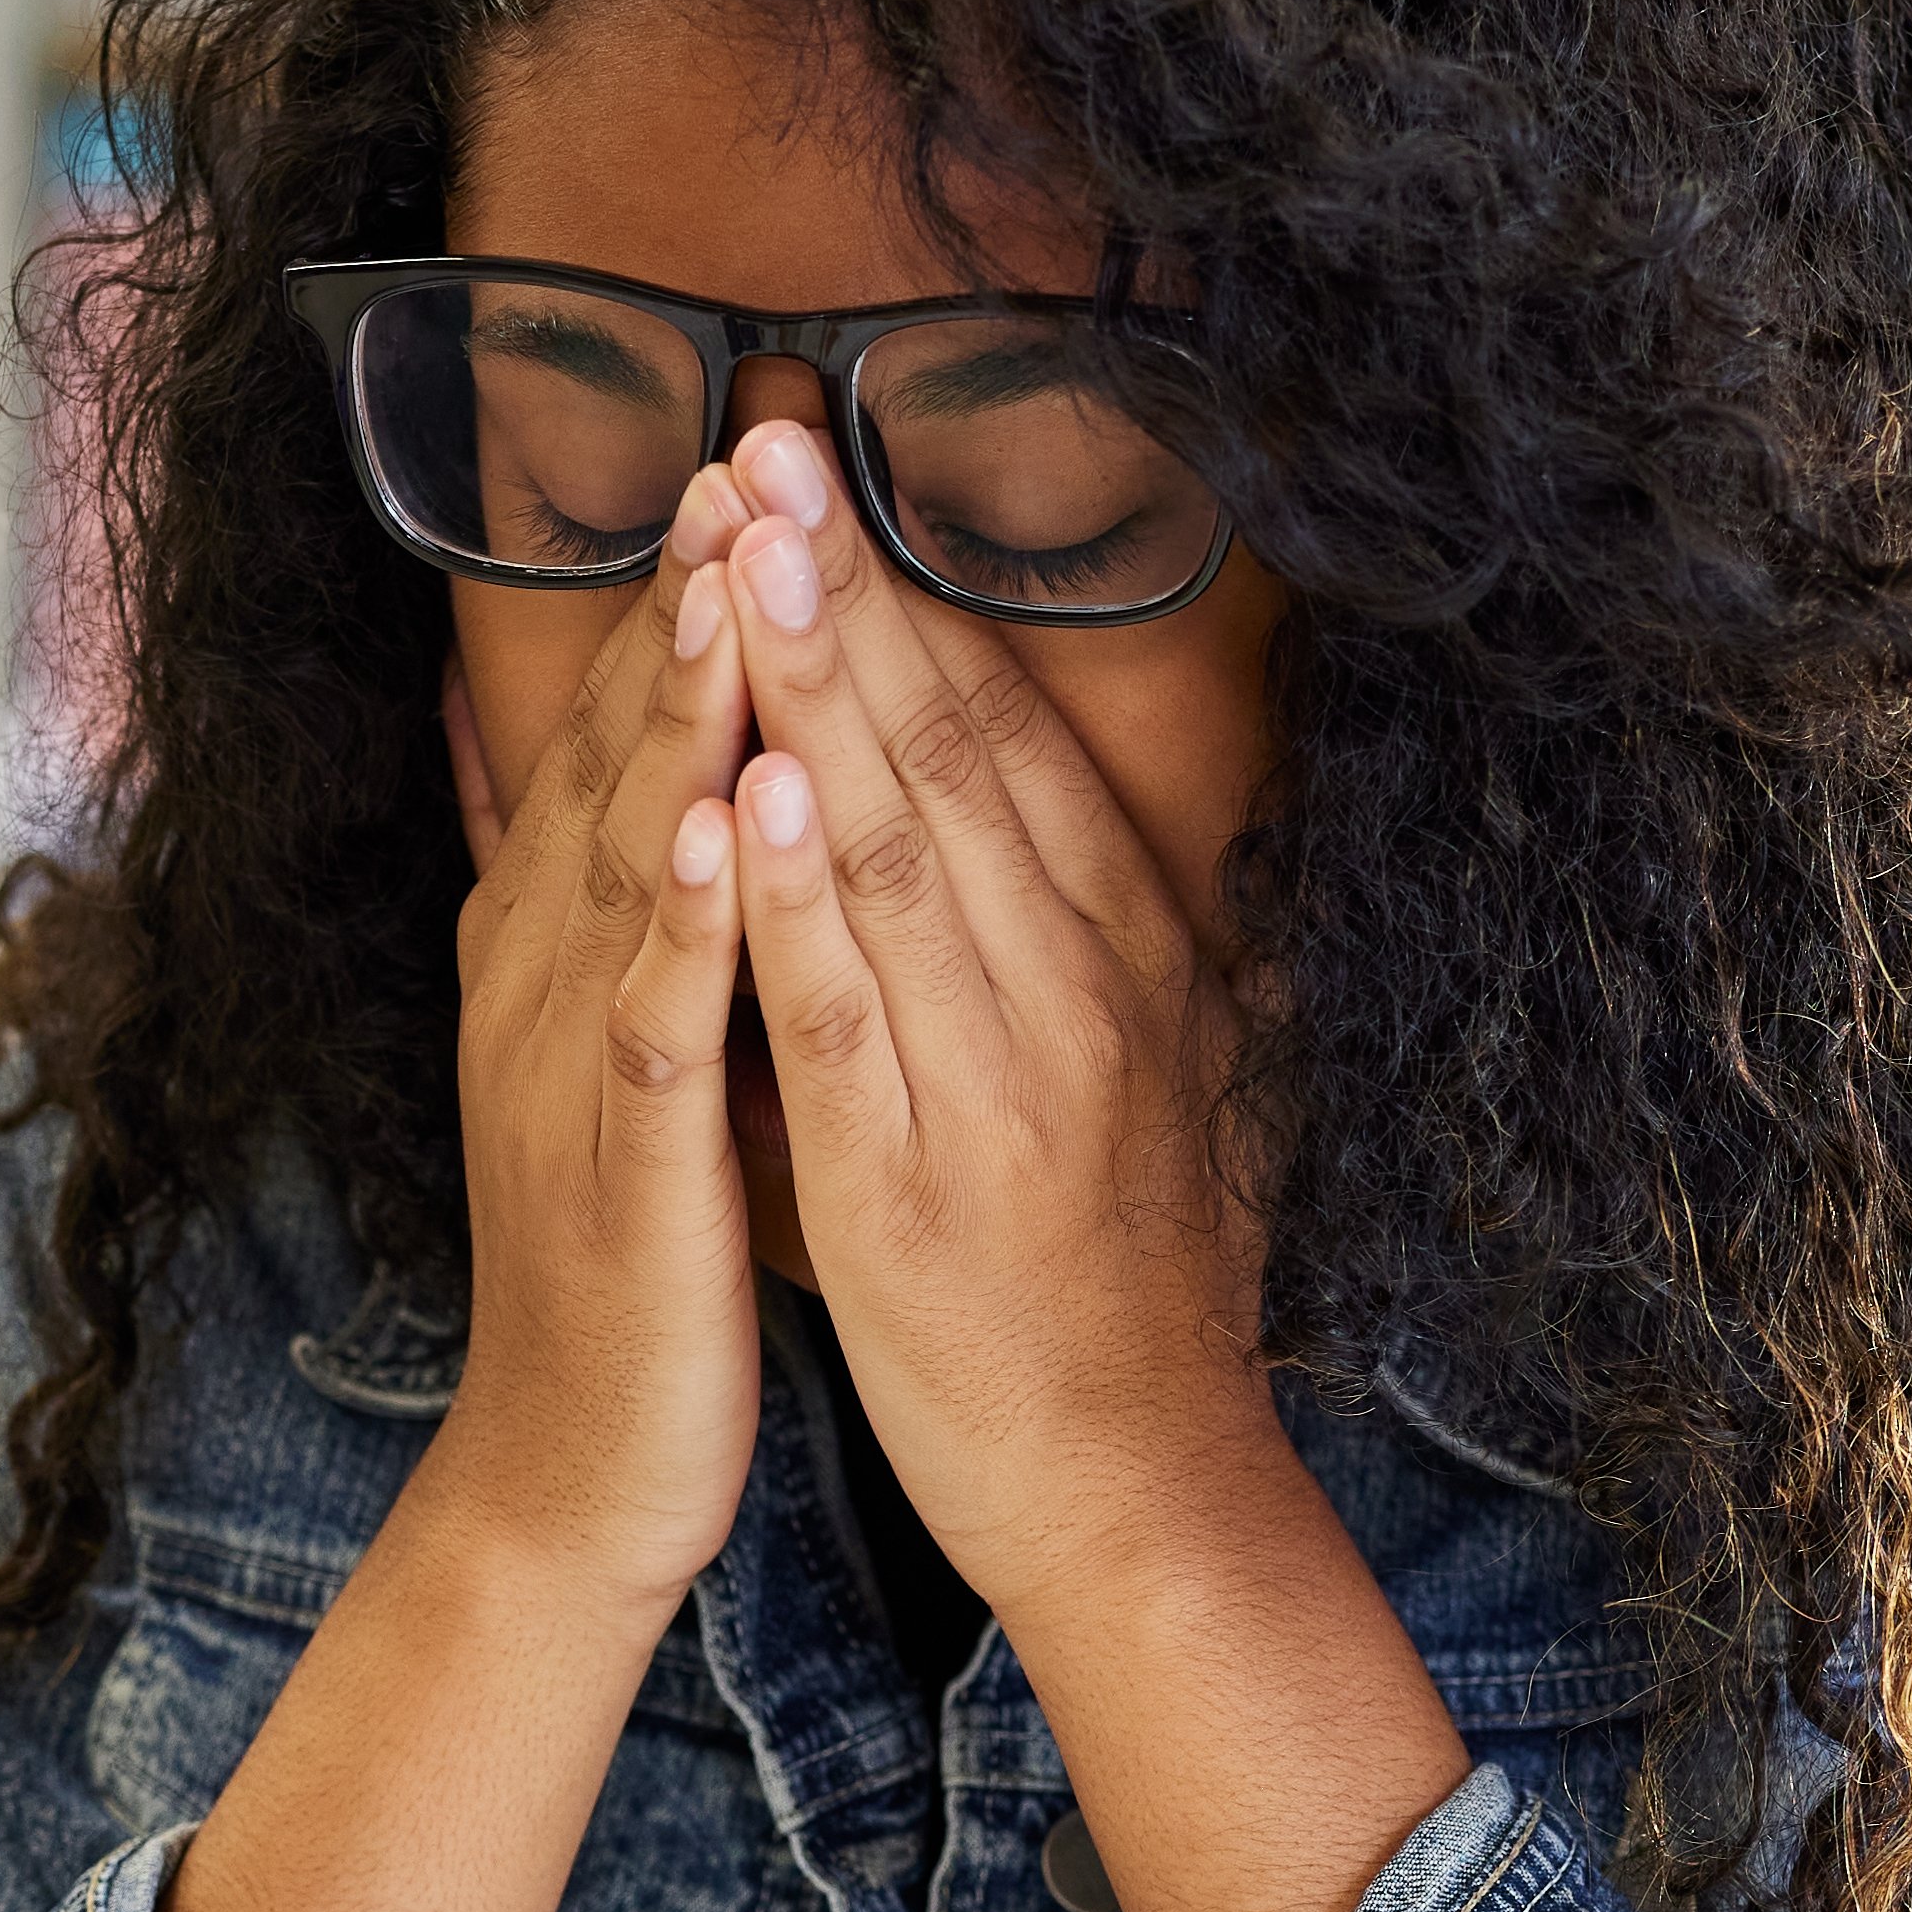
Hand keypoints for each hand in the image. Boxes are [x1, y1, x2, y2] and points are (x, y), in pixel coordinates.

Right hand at [415, 490, 773, 1621]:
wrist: (576, 1465)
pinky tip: (718, 824)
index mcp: (552, 941)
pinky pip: (650, 1022)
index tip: (738, 457)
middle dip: (677, 601)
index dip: (673, 593)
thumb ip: (596, 902)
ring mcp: (565, 1065)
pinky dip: (679, 919)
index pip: (616, 733)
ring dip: (670, 717)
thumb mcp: (609, 1046)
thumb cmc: (627, 1250)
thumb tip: (563, 770)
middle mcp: (538, 975)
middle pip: (609, 756)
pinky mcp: (616, 1165)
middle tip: (736, 453)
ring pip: (620, 860)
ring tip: (724, 582)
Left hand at [685, 424, 1279, 1635]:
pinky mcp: (916, 1181)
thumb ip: (1108, 929)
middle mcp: (1073, 984)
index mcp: (1121, 948)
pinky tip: (756, 789)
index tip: (829, 457)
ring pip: (894, 850)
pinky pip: (846, 1015)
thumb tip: (1064, 794)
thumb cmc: (1124, 1279)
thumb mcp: (1156, 1067)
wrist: (1146, 1481)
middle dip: (852, 584)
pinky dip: (801, 898)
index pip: (1003, 734)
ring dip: (821, 688)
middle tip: (768, 431)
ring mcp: (996, 1078)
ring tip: (758, 546)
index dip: (910, 590)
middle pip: (949, 751)